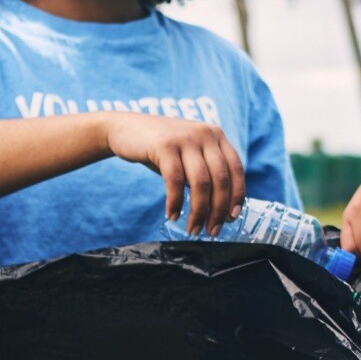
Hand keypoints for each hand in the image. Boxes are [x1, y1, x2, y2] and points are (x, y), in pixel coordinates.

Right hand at [102, 114, 246, 235]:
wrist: (124, 128)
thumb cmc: (160, 149)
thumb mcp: (189, 154)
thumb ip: (206, 171)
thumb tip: (220, 208)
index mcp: (216, 135)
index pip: (236, 168)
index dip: (237, 195)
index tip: (232, 217)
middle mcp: (205, 134)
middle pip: (221, 178)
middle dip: (218, 210)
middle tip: (212, 231)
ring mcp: (185, 138)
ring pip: (201, 182)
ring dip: (199, 211)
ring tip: (193, 229)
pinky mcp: (165, 145)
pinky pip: (176, 181)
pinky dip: (176, 202)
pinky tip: (173, 215)